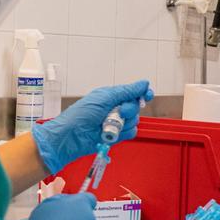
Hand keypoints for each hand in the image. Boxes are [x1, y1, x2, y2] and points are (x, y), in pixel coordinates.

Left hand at [32, 80, 153, 173]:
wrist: (72, 136)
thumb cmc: (82, 114)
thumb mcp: (105, 98)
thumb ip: (126, 91)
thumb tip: (143, 84)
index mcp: (112, 96)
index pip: (133, 93)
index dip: (143, 94)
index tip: (147, 95)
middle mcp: (116, 109)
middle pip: (136, 107)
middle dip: (129, 110)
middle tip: (118, 112)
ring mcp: (116, 122)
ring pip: (134, 121)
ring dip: (123, 123)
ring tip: (108, 124)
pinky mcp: (117, 136)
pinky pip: (130, 133)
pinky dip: (123, 133)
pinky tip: (111, 133)